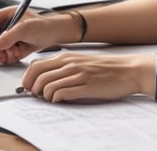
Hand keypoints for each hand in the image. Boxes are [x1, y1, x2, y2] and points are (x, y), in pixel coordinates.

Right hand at [0, 6, 60, 64]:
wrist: (53, 35)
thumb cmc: (44, 26)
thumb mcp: (28, 28)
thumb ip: (11, 35)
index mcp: (2, 15)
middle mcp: (0, 26)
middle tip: (2, 55)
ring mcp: (3, 37)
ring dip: (1, 54)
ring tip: (15, 51)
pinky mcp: (7, 47)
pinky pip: (0, 56)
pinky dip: (7, 58)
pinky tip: (18, 53)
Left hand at [21, 52, 153, 102]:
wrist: (129, 70)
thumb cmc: (107, 67)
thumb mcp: (82, 61)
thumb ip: (65, 66)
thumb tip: (46, 76)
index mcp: (67, 57)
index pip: (36, 65)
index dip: (27, 78)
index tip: (29, 87)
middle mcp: (70, 64)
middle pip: (38, 76)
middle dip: (32, 89)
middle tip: (38, 95)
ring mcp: (78, 75)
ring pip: (47, 85)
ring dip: (44, 96)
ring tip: (50, 99)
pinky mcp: (86, 87)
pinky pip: (62, 93)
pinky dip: (56, 99)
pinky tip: (60, 100)